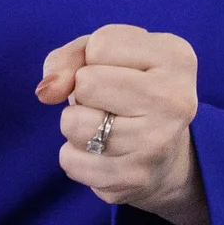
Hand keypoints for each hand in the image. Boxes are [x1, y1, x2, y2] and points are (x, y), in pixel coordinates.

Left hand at [37, 24, 208, 224]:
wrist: (164, 155)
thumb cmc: (129, 89)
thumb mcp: (106, 54)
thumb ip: (69, 57)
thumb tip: (47, 91)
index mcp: (176, 57)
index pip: (101, 45)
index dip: (95, 57)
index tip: (121, 70)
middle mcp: (175, 101)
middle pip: (86, 83)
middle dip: (84, 91)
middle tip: (110, 101)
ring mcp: (157, 143)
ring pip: (74, 123)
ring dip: (76, 123)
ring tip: (104, 125)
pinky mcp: (134, 179)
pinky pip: (70, 161)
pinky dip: (74, 155)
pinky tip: (103, 152)